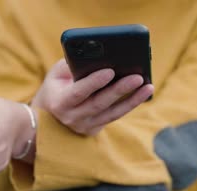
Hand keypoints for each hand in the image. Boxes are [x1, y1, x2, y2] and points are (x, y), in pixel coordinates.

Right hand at [32, 59, 153, 135]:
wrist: (48, 118)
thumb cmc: (55, 87)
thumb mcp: (57, 74)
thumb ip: (73, 64)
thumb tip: (98, 55)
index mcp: (60, 102)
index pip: (78, 93)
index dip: (93, 82)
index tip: (110, 71)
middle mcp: (72, 118)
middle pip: (99, 103)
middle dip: (119, 89)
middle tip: (137, 77)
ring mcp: (84, 126)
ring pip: (112, 113)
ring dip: (132, 100)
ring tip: (148, 86)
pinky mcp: (95, 130)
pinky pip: (114, 116)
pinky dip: (129, 104)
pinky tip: (142, 93)